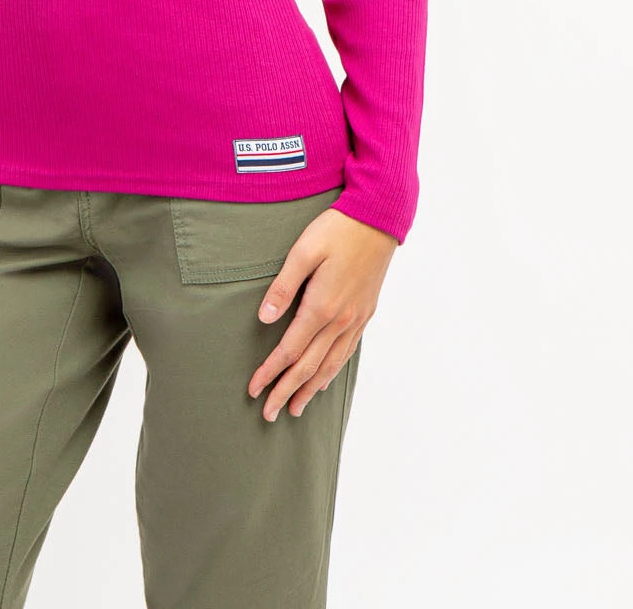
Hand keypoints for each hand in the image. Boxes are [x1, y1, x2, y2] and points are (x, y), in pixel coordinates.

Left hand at [247, 207, 396, 420]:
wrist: (378, 218)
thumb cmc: (337, 229)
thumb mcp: (304, 250)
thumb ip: (283, 286)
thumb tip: (264, 318)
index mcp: (322, 306)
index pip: (290, 350)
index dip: (270, 372)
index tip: (253, 390)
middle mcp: (341, 320)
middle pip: (309, 366)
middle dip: (286, 391)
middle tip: (268, 415)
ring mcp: (356, 319)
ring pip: (330, 364)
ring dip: (310, 389)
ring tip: (295, 408)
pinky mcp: (365, 313)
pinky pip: (347, 352)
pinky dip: (332, 371)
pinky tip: (324, 380)